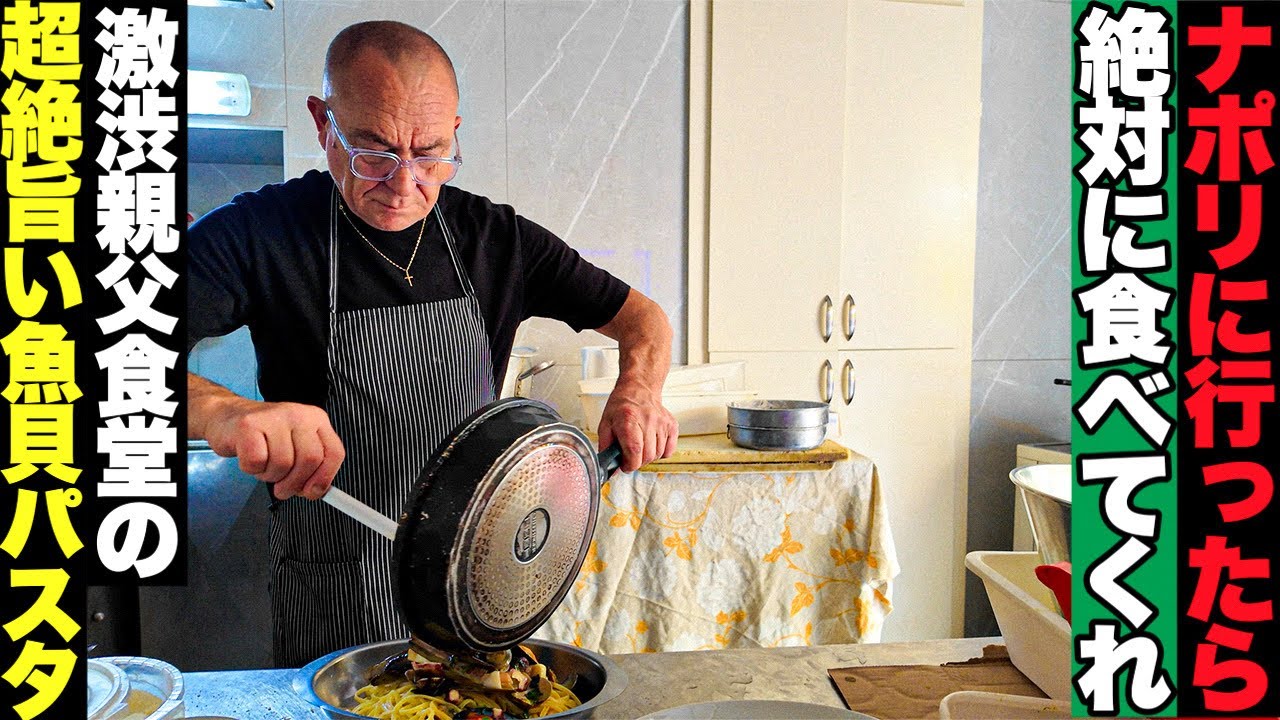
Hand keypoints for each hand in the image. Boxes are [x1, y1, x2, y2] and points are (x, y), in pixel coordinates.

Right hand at [203, 398, 345, 500]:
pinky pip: (257, 462)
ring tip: (264, 466)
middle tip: (282, 488)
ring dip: (270, 476)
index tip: (311, 491)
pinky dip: (252, 470)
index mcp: (316, 420)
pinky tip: (249, 458)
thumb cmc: (264, 437)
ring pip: (283, 464)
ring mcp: (274, 417)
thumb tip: (318, 491)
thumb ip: (312, 468)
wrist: (227, 417)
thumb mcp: (296, 448)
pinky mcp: (248, 425)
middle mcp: (299, 415)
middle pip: (310, 460)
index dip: (324, 478)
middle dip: (294, 483)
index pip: (334, 453)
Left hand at [597, 380, 677, 471]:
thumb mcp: (605, 424)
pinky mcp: (671, 424)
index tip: (624, 465)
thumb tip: (610, 469)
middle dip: (637, 462)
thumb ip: (606, 447)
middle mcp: (648, 420)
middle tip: (630, 455)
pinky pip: (669, 450)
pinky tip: (652, 444)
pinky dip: (661, 452)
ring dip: (648, 456)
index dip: (629, 465)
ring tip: (640, 446)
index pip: (634, 451)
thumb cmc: (621, 406)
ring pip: (658, 454)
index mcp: (628, 420)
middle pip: (647, 456)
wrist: (638, 389)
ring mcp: (662, 422)